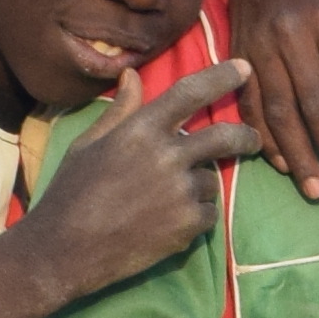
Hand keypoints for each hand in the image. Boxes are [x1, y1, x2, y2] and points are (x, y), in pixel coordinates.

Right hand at [8, 64, 266, 316]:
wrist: (66, 249)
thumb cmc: (71, 193)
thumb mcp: (88, 144)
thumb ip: (120, 111)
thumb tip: (132, 76)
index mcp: (141, 129)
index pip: (190, 92)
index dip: (221, 77)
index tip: (244, 69)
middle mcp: (167, 155)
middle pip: (224, 136)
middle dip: (246, 137)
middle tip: (252, 140)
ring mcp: (181, 191)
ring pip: (211, 181)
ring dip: (199, 187)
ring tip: (164, 201)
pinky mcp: (189, 224)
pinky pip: (209, 213)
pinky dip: (196, 217)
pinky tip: (165, 224)